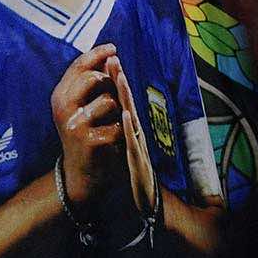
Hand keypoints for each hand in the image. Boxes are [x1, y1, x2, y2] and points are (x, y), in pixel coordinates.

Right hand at [51, 43, 122, 209]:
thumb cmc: (86, 133)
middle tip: (115, 95)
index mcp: (60, 96)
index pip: (78, 67)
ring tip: (112, 123)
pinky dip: (122, 131)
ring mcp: (74, 125)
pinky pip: (118, 125)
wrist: (80, 173)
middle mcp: (62, 108)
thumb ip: (92, 82)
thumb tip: (110, 55)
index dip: (96, 54)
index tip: (113, 48)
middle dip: (110, 83)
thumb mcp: (82, 105)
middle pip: (92, 79)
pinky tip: (115, 140)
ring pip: (109, 102)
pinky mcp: (89, 141)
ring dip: (118, 112)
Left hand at [108, 56, 156, 216]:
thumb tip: (116, 105)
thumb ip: (122, 125)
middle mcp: (135, 132)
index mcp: (129, 127)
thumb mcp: (125, 144)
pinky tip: (124, 117)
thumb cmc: (135, 172)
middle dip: (119, 79)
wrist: (149, 202)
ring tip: (118, 78)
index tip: (108, 55)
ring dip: (125, 97)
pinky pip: (132, 142)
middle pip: (127, 100)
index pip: (120, 97)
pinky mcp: (137, 161)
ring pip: (131, 116)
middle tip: (113, 57)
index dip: (115, 77)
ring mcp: (138, 144)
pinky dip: (129, 128)